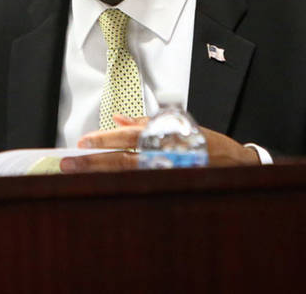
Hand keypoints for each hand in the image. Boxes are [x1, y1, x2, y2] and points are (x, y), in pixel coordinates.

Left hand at [60, 115, 262, 172]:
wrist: (236, 165)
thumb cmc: (207, 143)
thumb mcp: (179, 124)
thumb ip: (147, 122)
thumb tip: (119, 118)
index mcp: (164, 135)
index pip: (129, 137)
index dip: (105, 139)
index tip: (84, 141)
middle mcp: (163, 156)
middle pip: (122, 160)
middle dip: (93, 162)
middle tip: (69, 163)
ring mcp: (165, 174)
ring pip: (126, 176)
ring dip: (101, 176)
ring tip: (78, 176)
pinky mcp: (169, 186)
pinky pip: (139, 185)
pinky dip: (119, 184)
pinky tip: (102, 185)